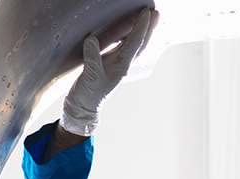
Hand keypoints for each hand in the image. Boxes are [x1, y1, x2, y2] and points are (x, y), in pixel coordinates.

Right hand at [59, 7, 157, 136]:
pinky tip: (126, 30)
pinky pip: (122, 46)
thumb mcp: (90, 75)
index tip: (147, 13)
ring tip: (146, 17)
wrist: (84, 106)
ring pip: (133, 43)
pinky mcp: (109, 62)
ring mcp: (117, 62)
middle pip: (140, 42)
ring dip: (140, 30)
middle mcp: (123, 62)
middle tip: (156, 12)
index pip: (135, 42)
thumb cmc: (89, 93)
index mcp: (122, 65)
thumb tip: (92, 39)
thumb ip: (92, 57)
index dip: (141, 27)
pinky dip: (127, 36)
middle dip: (148, 27)